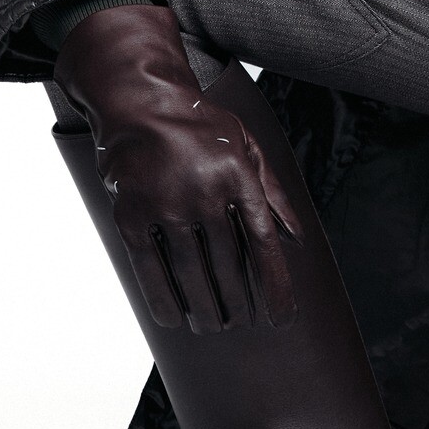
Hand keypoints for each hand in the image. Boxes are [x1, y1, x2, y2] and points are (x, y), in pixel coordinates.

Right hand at [54, 3, 298, 332]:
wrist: (140, 102)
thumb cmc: (201, 129)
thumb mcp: (247, 147)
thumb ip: (273, 192)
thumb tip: (297, 238)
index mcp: (239, 175)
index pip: (262, 243)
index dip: (273, 286)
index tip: (281, 318)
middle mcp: (205, 191)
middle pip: (228, 265)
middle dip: (238, 303)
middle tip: (242, 323)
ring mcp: (166, 203)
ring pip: (192, 272)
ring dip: (205, 308)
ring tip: (213, 326)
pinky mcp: (131, 214)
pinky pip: (150, 268)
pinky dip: (163, 298)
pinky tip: (174, 319)